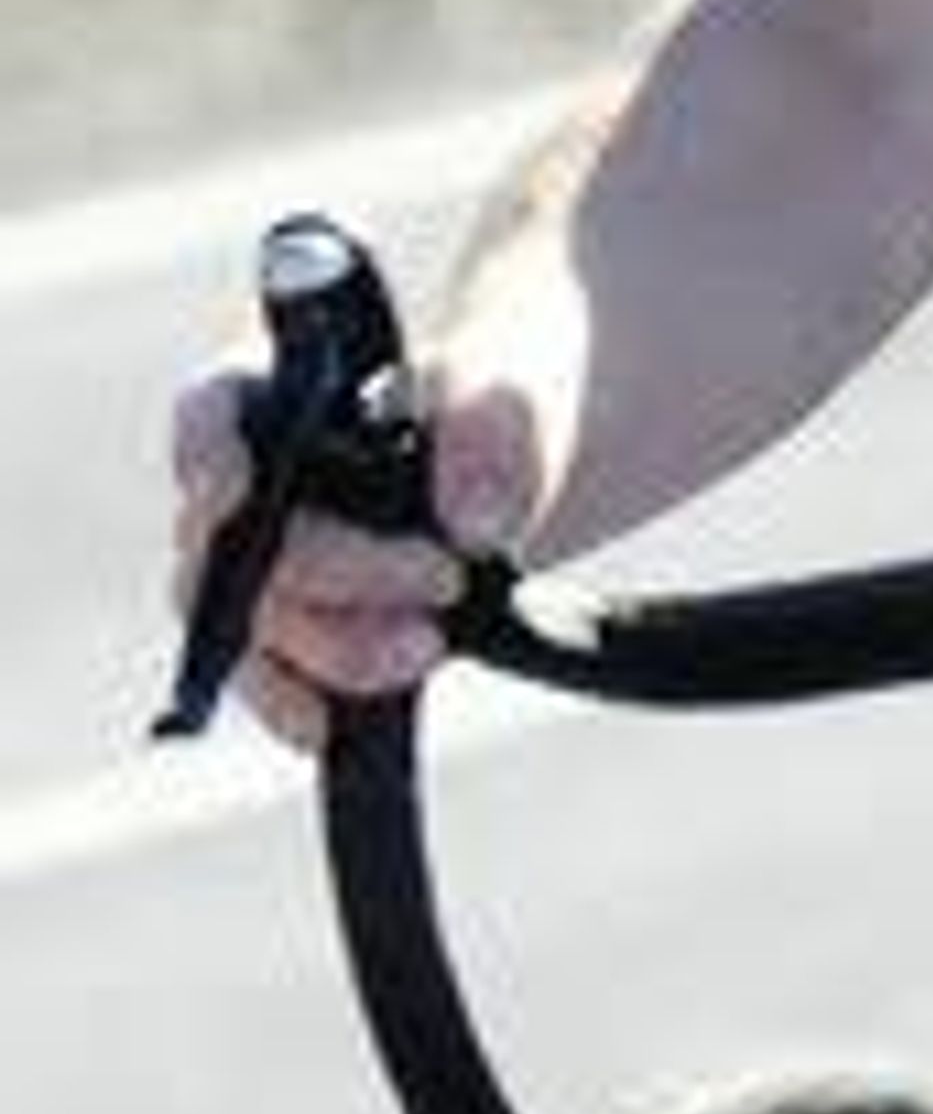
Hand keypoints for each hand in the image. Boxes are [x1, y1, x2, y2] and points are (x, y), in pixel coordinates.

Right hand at [165, 360, 545, 750]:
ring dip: (326, 649)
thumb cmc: (516, 400)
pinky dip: (296, 704)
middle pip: (231, 537)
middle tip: (442, 579)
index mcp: (282, 386)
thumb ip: (495, 432)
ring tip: (426, 647)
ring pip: (246, 623)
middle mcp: (255, 478)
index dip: (205, 455)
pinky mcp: (310, 631)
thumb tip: (467, 524)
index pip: (212, 413)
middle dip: (324, 573)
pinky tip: (333, 727)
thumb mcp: (524, 392)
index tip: (235, 493)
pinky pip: (271, 680)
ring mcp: (274, 562)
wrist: (546, 473)